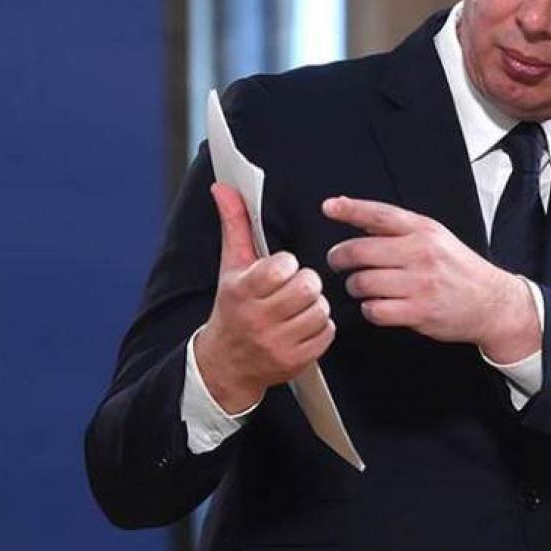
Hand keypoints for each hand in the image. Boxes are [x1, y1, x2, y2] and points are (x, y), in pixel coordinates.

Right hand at [194, 183, 335, 413]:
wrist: (226, 363)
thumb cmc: (233, 307)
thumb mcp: (231, 266)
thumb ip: (234, 224)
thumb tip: (224, 187)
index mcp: (241, 292)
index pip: (281, 268)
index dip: (287, 264)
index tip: (280, 270)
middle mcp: (258, 319)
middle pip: (308, 288)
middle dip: (306, 283)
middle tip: (295, 287)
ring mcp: (277, 344)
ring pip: (320, 310)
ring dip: (315, 305)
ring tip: (299, 307)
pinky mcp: (295, 361)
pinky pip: (327, 333)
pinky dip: (321, 327)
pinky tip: (303, 325)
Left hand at [323, 196, 538, 362]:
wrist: (492, 302)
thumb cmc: (459, 269)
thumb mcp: (436, 237)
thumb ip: (399, 229)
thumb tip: (357, 217)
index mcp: (424, 230)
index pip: (380, 215)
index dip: (350, 209)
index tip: (329, 206)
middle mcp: (421, 253)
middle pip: (361, 251)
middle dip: (339, 258)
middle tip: (337, 262)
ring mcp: (420, 283)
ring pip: (363, 282)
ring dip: (354, 286)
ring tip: (361, 286)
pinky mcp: (420, 311)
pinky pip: (375, 310)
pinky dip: (369, 309)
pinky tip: (377, 306)